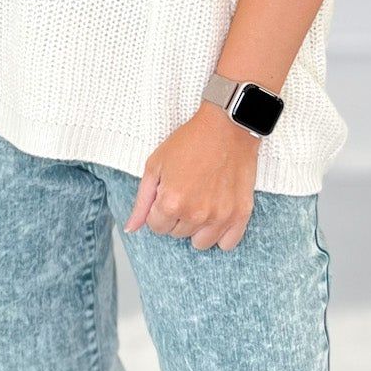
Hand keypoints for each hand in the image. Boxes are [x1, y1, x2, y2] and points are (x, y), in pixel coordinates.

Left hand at [124, 101, 261, 249]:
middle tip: (187, 191)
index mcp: (171, 202)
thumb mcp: (156, 166)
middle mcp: (195, 214)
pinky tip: (217, 216)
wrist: (227, 126)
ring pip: (200, 243)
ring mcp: (220, 216)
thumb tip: (131, 228)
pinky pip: (227, 244)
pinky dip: (220, 235)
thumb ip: (142, 202)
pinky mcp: (240, 214)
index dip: (159, 209)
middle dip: (177, 216)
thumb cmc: (190, 141)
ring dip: (197, 228)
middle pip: (177, 234)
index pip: (156, 227)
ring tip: (202, 202)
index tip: (168, 193)